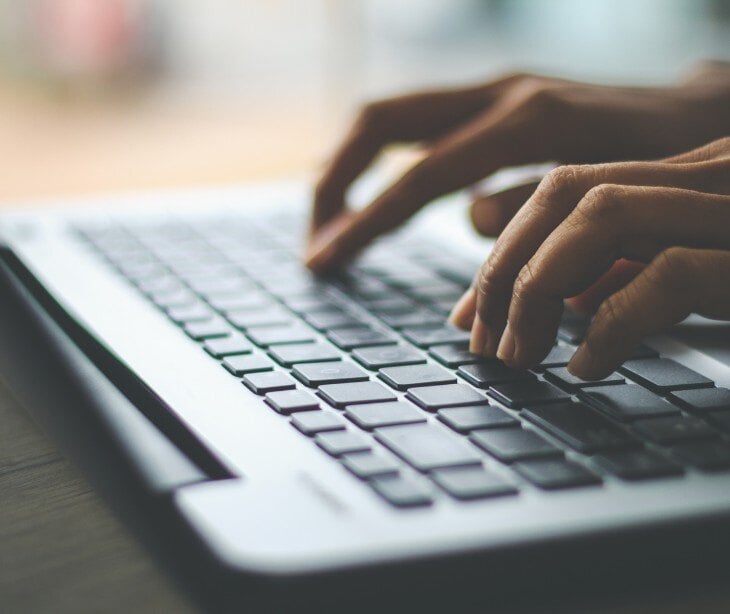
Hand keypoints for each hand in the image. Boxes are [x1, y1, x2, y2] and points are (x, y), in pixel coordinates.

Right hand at [306, 63, 729, 271]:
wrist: (706, 112)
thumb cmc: (672, 163)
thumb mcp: (619, 199)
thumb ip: (539, 211)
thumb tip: (471, 221)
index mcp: (528, 121)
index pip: (417, 177)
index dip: (363, 224)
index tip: (323, 263)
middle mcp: (499, 92)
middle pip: (379, 122)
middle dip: (333, 183)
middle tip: (316, 242)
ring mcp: (494, 90)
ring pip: (390, 116)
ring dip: (348, 168)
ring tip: (330, 225)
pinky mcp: (495, 100)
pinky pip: (417, 125)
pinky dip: (382, 163)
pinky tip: (376, 201)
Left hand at [449, 137, 729, 378]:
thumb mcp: (704, 263)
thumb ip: (634, 265)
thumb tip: (568, 297)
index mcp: (686, 174)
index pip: (564, 188)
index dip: (504, 249)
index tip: (473, 315)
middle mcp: (711, 171)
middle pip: (566, 191)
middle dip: (504, 268)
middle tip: (482, 340)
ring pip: (602, 214)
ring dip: (539, 288)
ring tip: (520, 353)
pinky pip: (670, 273)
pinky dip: (613, 324)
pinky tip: (587, 366)